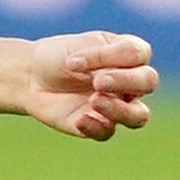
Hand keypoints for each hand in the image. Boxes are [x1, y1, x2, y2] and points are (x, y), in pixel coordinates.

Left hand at [20, 31, 158, 139]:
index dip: (113, 56)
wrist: (32, 77)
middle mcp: (129, 81)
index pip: (138, 53)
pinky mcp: (100, 126)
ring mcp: (117, 106)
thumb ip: (100, 56)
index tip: (76, 59)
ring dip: (120, 109)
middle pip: (148, 82)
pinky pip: (108, 132)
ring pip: (139, 115)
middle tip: (97, 81)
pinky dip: (95, 126)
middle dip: (125, 81)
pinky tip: (79, 119)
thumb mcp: (78, 47)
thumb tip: (104, 79)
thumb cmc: (59, 56)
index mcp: (128, 55)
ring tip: (94, 101)